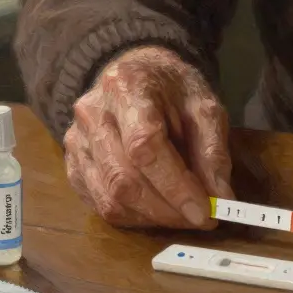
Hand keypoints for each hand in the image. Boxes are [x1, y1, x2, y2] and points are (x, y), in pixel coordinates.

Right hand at [64, 45, 234, 228]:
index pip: (145, 146)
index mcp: (127, 88)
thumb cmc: (172, 89)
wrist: (135, 72)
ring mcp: (76, 141)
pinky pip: (100, 204)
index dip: (175, 186)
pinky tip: (157, 209)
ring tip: (181, 215)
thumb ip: (213, 150)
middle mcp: (92, 114)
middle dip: (167, 209)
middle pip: (124, 179)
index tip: (204, 212)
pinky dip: (134, 216)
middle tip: (199, 219)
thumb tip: (220, 198)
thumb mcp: (204, 106)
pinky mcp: (73, 164)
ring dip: (152, 217)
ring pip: (110, 199)